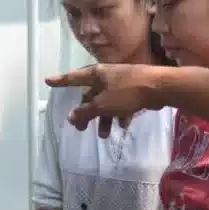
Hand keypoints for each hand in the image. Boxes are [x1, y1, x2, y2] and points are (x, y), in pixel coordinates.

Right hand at [45, 64, 163, 136]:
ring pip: (106, 102)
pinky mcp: (134, 90)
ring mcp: (121, 83)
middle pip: (90, 95)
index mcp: (96, 74)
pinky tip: (123, 126)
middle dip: (85, 113)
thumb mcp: (102, 105)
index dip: (60, 80)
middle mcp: (107, 76)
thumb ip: (85, 111)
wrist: (160, 87)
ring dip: (103, 119)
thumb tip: (70, 116)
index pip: (73, 78)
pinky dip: (119, 115)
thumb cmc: (127, 93)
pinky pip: (121, 104)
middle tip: (80, 129)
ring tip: (104, 135)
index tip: (48, 81)